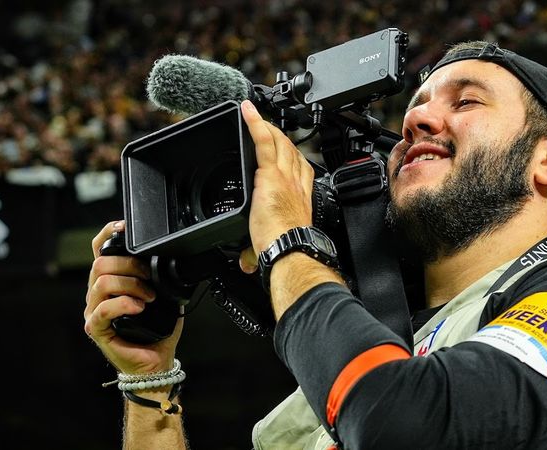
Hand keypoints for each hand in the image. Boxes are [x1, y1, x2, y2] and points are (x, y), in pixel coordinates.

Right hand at [84, 221, 182, 373]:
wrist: (157, 361)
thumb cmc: (158, 328)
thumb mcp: (164, 294)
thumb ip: (160, 276)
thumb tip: (173, 257)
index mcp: (111, 280)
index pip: (99, 250)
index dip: (108, 235)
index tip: (125, 228)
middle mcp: (98, 293)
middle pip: (101, 263)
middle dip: (130, 264)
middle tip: (150, 277)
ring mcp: (95, 310)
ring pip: (102, 282)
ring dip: (130, 285)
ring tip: (149, 297)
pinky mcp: (96, 328)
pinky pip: (103, 309)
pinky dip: (123, 304)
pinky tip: (139, 308)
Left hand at [238, 100, 314, 272]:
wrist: (290, 248)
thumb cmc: (287, 248)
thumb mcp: (270, 245)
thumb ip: (254, 251)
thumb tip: (245, 263)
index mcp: (300, 198)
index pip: (301, 169)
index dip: (295, 156)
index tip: (287, 150)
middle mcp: (296, 184)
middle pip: (291, 151)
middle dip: (281, 137)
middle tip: (267, 128)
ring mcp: (284, 176)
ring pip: (280, 143)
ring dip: (269, 128)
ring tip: (257, 118)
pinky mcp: (269, 173)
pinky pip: (263, 141)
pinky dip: (255, 123)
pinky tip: (246, 111)